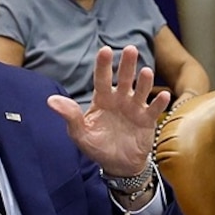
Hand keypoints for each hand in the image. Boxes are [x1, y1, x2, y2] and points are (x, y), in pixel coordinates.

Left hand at [47, 44, 166, 180]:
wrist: (118, 165)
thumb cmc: (97, 146)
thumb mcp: (80, 134)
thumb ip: (69, 116)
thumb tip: (50, 100)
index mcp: (102, 99)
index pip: (102, 79)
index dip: (103, 65)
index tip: (105, 50)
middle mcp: (120, 99)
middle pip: (124, 79)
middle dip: (127, 65)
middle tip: (130, 49)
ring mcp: (135, 108)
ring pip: (141, 90)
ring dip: (144, 81)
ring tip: (146, 72)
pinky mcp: (147, 120)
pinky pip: (154, 109)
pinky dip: (159, 103)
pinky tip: (163, 95)